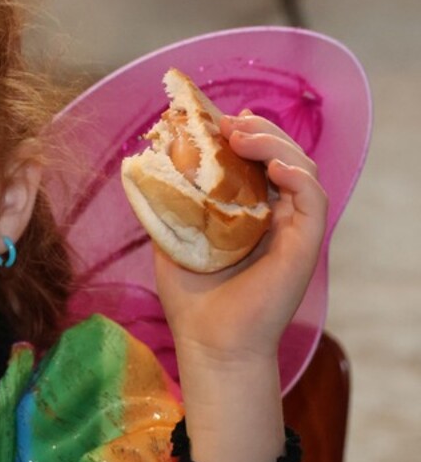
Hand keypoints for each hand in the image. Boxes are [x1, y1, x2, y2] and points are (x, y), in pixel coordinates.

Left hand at [155, 112, 328, 364]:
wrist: (208, 342)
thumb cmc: (191, 297)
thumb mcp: (171, 239)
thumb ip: (168, 205)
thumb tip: (147, 167)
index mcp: (250, 212)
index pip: (258, 161)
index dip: (245, 134)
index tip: (218, 119)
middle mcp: (277, 216)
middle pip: (283, 156)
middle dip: (260, 131)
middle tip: (230, 123)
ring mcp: (294, 230)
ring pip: (302, 169)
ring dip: (276, 144)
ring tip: (243, 136)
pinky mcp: (306, 246)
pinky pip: (314, 200)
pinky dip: (298, 177)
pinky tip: (272, 168)